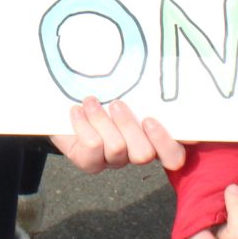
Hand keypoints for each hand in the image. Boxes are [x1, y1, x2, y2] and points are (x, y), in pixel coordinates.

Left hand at [50, 97, 183, 172]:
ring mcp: (113, 160)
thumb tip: (165, 76)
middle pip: (145, 154)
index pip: (174, 155)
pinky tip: (76, 111)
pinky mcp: (89, 162)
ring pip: (117, 148)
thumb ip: (147, 92)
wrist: (63, 102)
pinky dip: (83, 125)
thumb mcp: (127, 88)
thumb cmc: (104, 91)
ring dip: (101, 120)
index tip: (152, 120)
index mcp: (154, 138)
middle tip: (117, 104)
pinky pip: (92, 148)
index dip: (168, 143)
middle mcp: (136, 152)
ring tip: (90, 101)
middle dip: (129, 127)